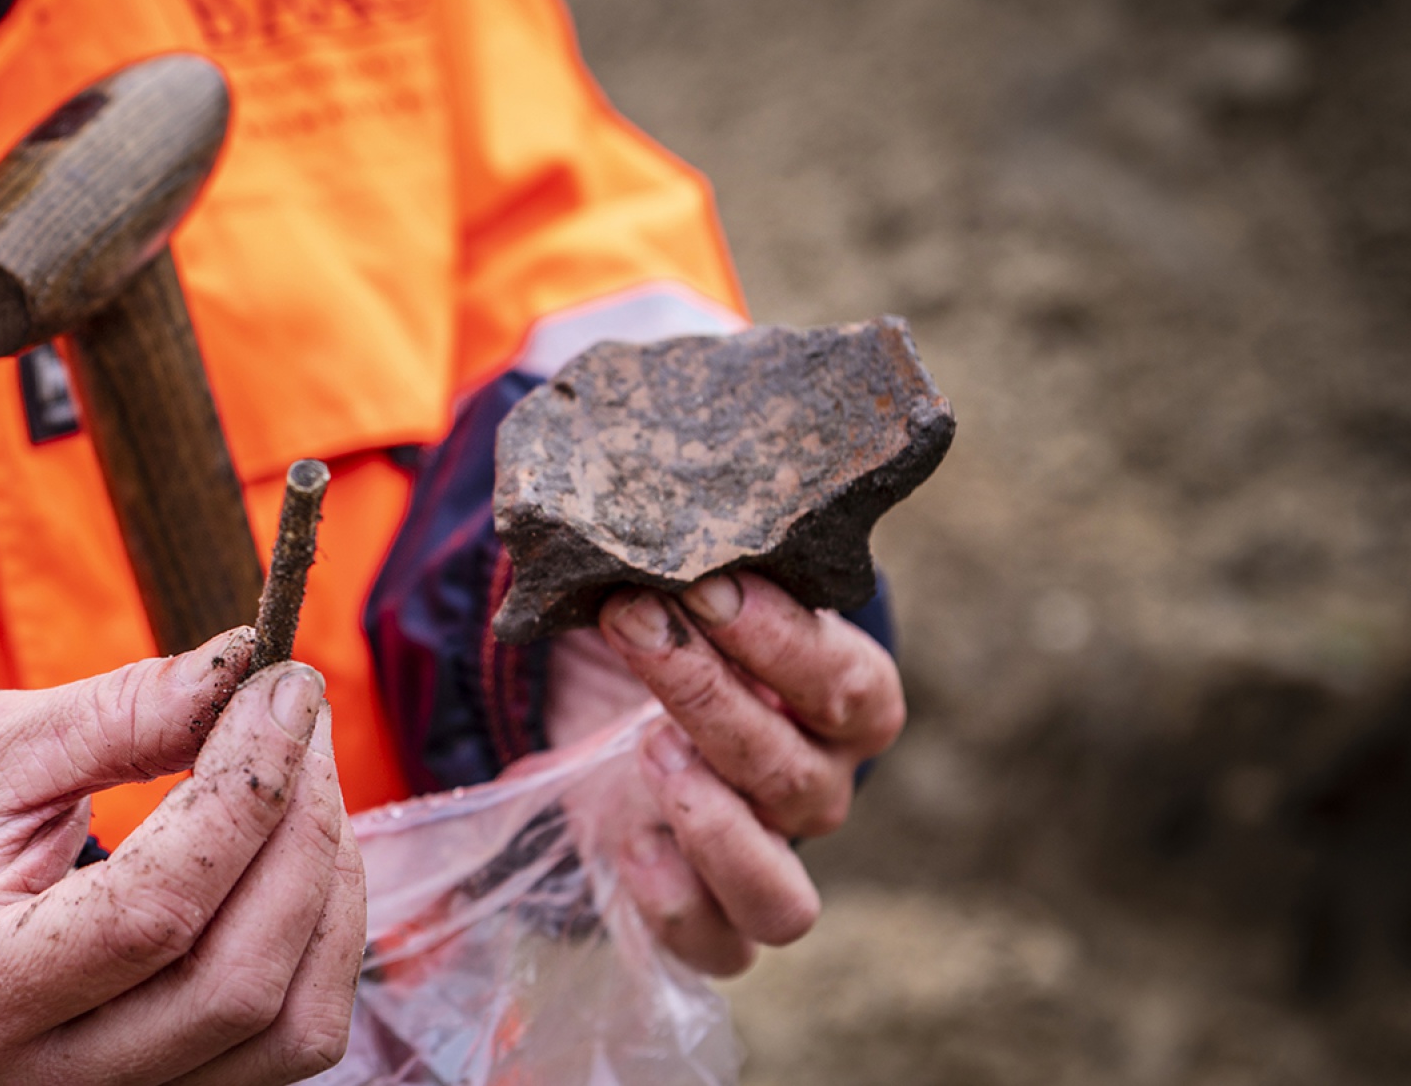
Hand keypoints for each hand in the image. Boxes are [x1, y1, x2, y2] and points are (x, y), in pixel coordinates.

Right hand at [0, 630, 365, 1085]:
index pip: (147, 914)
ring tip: (305, 769)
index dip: (241, 795)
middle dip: (299, 828)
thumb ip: (118, 713)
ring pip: (294, 1023)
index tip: (281, 688)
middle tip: (301, 711)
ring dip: (331, 878)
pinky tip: (303, 844)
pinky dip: (332, 929)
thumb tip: (238, 665)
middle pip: (236, 980)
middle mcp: (51, 1078)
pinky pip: (307, 1031)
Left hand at [548, 572, 903, 974]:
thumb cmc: (669, 625)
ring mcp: (768, 862)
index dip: (782, 640)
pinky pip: (719, 949)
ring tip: (647, 749)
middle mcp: (818, 790)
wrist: (611, 701)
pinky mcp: (707, 918)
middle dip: (706, 694)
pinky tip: (626, 838)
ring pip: (782, 898)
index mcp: (845, 705)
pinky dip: (673, 903)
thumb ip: (688, 555)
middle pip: (794, 776)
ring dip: (713, 826)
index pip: (850, 687)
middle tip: (634, 626)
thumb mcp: (684, 581)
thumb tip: (633, 511)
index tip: (703, 586)